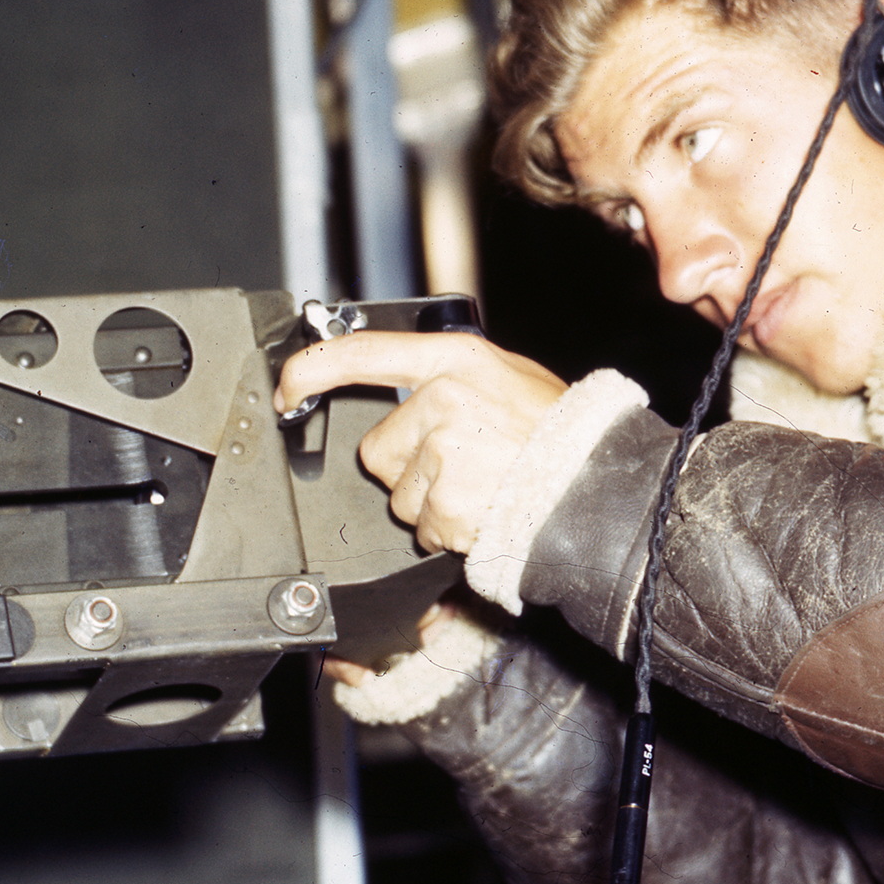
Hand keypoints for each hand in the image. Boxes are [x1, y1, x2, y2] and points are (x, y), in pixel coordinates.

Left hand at [277, 330, 568, 557]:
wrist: (594, 483)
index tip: (288, 389)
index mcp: (453, 361)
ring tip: (480, 488)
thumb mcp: (505, 375)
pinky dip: (446, 530)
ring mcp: (443, 454)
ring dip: (429, 502)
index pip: (361, 353)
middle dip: (407, 468)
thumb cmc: (557, 430)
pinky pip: (421, 528)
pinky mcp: (446, 503)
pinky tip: (483, 511)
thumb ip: (448, 376)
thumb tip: (399, 382)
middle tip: (459, 465)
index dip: (311, 372)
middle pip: (377, 449)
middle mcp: (443, 402)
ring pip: (398, 495)